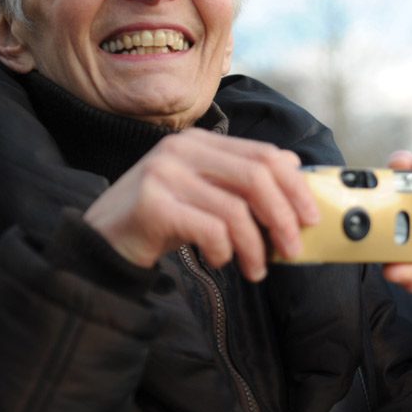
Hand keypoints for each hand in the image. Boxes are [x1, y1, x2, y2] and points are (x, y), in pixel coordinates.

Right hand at [83, 129, 318, 280]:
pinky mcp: (152, 204)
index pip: (265, 154)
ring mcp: (163, 173)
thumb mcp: (205, 195)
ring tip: (255, 270)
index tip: (311, 219)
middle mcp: (181, 149)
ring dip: (255, 247)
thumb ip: (242, 182)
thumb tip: (295, 168)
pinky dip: (224, 252)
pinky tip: (220, 262)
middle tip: (293, 250)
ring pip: (236, 210)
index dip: (296, 187)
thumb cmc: (161, 222)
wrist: (100, 244)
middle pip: (257, 177)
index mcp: (200, 141)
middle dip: (284, 218)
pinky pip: (210, 230)